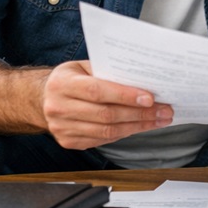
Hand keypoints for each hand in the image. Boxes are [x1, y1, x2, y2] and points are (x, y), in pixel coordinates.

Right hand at [40, 61, 172, 148]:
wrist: (42, 98)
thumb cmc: (71, 79)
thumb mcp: (84, 66)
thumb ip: (108, 71)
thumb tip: (143, 79)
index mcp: (62, 83)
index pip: (97, 91)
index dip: (125, 96)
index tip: (150, 98)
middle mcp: (58, 107)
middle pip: (106, 114)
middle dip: (140, 114)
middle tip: (164, 110)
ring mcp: (62, 128)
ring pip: (107, 131)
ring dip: (138, 126)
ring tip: (159, 120)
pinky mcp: (68, 141)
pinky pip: (102, 140)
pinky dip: (125, 133)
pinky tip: (140, 126)